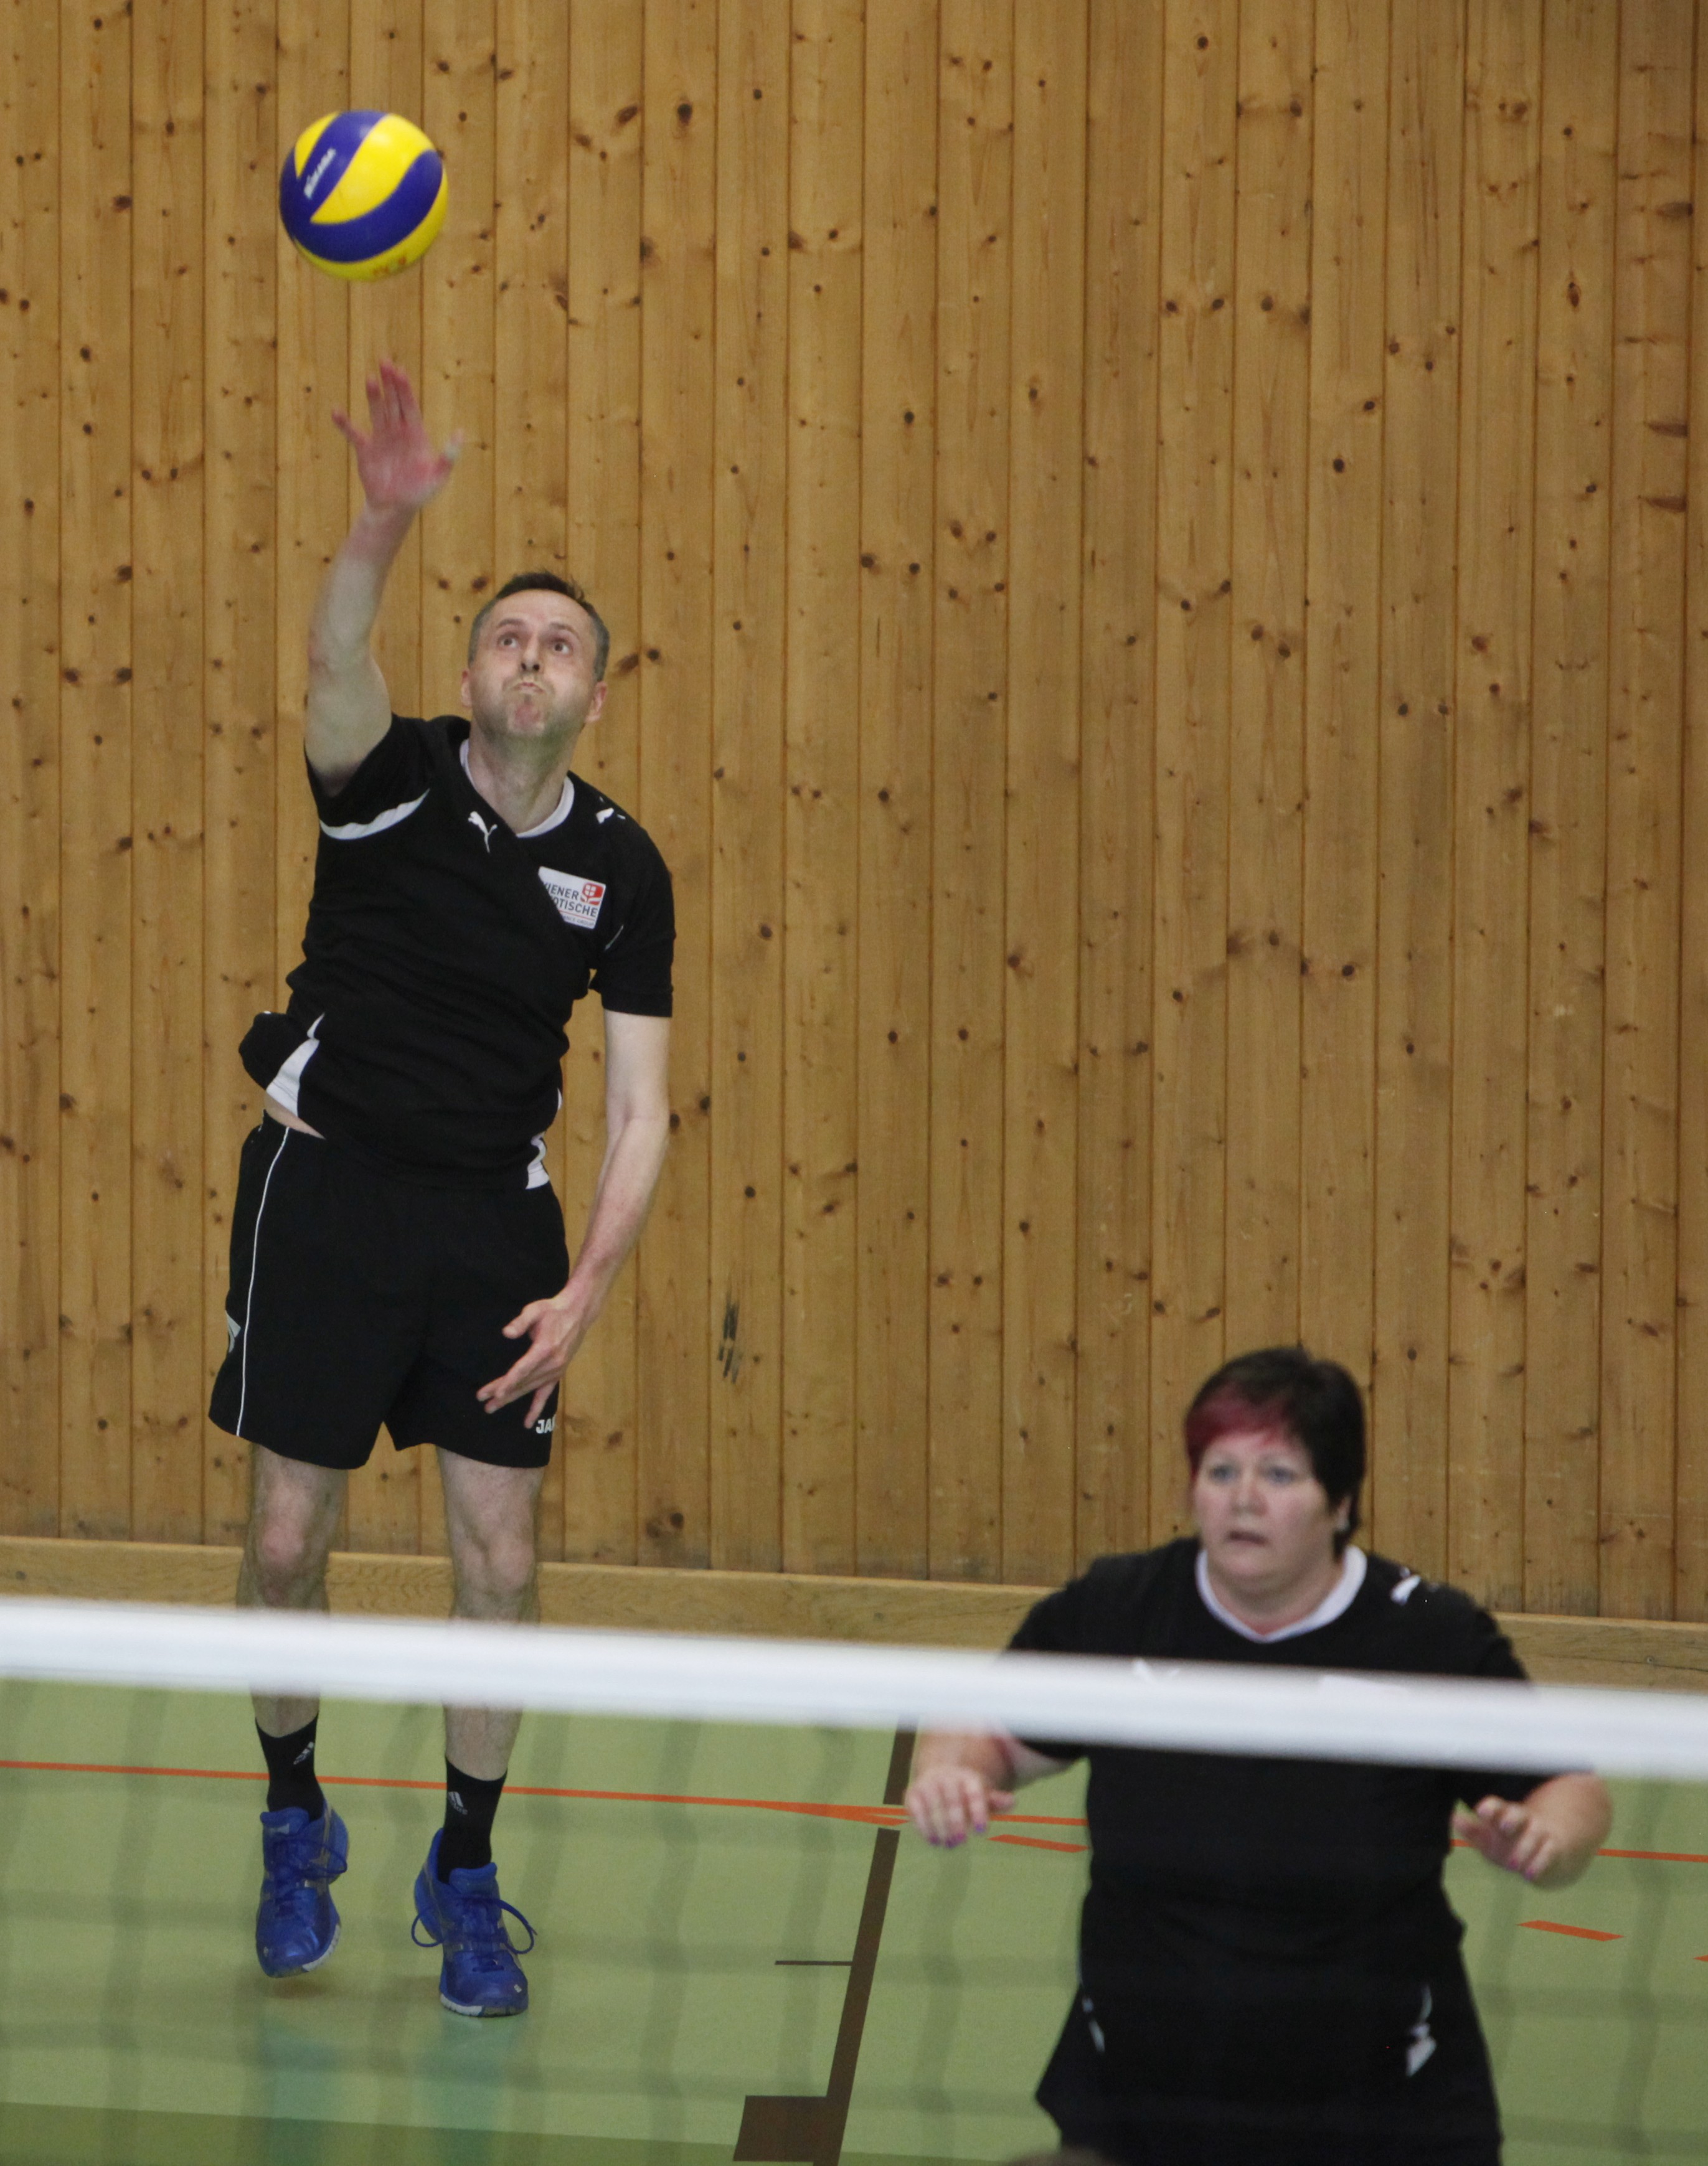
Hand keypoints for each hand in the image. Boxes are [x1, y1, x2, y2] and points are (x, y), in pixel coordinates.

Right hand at [332, 359, 461, 514]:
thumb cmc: (419, 493)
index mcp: (415, 434)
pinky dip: (344, 424)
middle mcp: (397, 432)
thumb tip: (460, 434)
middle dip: (389, 383)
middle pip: (393, 402)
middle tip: (385, 362)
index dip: (405, 389)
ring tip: (369, 379)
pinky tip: (336, 412)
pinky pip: (353, 433)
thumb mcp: (438, 477)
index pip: (410, 406)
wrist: (395, 508)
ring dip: (373, 396)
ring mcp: (380, 438)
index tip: (400, 372)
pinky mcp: (365, 449)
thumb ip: (448, 456)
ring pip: (377, 411)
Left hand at [478, 1286, 595, 1425]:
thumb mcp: (535, 1310)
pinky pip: (546, 1395)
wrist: (578, 1313)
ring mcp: (556, 1371)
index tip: (495, 1393)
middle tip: (485, 1403)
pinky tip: (527, 1423)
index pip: (523, 1369)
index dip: (508, 1382)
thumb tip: (506, 1333)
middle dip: (503, 1394)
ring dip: (512, 1399)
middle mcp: (551, 1364)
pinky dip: (536, 1409)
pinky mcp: (558, 1373)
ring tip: (492, 1407)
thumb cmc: (553, 1310)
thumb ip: (521, 1322)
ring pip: (530, 1389)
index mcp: (545, 1349)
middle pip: (523, 1382)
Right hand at [905, 1765, 1013, 1848]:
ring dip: (939, 1826)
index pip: (974, 1793)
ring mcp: (928, 1783)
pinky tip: (931, 1839)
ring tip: (947, 1844)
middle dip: (956, 1821)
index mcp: (968, 1777)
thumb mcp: (983, 1795)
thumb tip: (1012, 1801)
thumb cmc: (966, 1793)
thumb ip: (995, 1801)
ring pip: (933, 1804)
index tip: (982, 1831)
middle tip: (961, 1841)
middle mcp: (947, 1777)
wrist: (939, 1775)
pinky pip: (916, 1808)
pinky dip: (922, 1825)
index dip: (979, 1810)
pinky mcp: (913, 1792)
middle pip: (952, 1799)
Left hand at [1454, 1794, 1569, 1882]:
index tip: (1481, 1812)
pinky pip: (1548, 1853)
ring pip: (1534, 1836)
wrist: (1547, 1849)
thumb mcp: (1490, 1836)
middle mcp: (1523, 1819)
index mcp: (1505, 1813)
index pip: (1497, 1806)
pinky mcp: (1554, 1847)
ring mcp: (1540, 1832)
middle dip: (1511, 1819)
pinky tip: (1529, 1876)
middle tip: (1503, 1828)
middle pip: (1518, 1814)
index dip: (1490, 1808)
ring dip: (1523, 1850)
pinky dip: (1539, 1864)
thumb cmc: (1512, 1840)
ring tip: (1512, 1866)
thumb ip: (1472, 1830)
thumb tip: (1452, 1818)